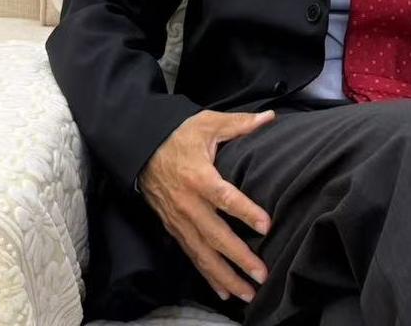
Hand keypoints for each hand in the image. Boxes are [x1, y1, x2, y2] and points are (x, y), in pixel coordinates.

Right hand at [139, 109, 276, 302]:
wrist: (140, 149)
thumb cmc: (178, 136)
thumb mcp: (207, 123)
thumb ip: (239, 124)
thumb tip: (269, 118)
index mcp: (198, 176)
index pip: (224, 197)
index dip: (245, 211)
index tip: (266, 226)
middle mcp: (188, 203)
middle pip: (215, 235)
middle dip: (239, 257)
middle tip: (261, 274)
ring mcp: (179, 220)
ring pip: (203, 254)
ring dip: (225, 276)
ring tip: (248, 293)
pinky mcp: (174, 229)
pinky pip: (192, 256)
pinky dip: (208, 275)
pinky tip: (224, 291)